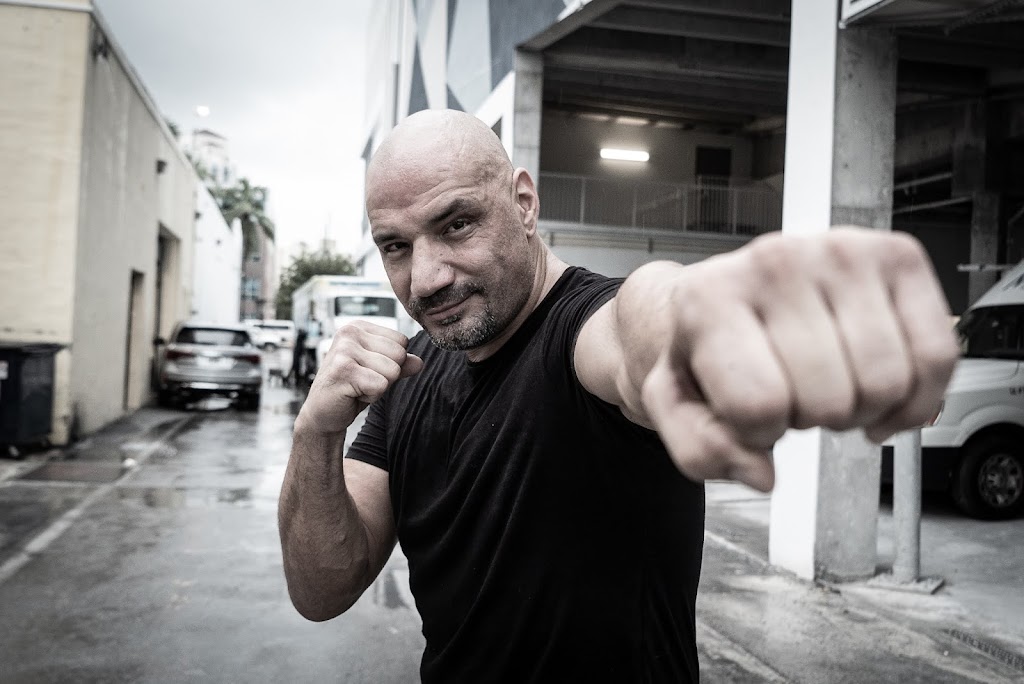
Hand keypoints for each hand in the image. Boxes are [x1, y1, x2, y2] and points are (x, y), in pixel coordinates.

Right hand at [297, 321, 422, 432]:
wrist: (323, 413)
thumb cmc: (351, 389)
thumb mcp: (380, 372)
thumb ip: (400, 365)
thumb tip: (419, 362)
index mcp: (359, 327)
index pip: (402, 341)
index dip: (391, 363)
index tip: (368, 370)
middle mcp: (349, 332)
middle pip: (399, 355)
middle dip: (386, 376)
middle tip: (362, 381)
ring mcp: (345, 349)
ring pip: (392, 371)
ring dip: (378, 387)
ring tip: (356, 387)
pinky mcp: (343, 370)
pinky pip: (381, 385)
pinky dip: (370, 396)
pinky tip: (352, 394)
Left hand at [641, 228, 958, 491]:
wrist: (733, 293)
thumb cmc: (708, 346)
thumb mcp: (675, 403)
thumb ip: (700, 449)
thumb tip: (760, 472)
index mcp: (708, 298)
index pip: (758, 404)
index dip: (757, 432)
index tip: (749, 412)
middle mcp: (775, 262)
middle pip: (828, 401)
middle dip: (810, 419)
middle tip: (793, 393)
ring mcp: (840, 253)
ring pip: (886, 383)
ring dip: (861, 408)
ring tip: (828, 383)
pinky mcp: (897, 257)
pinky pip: (938, 356)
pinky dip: (916, 397)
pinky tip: (880, 394)